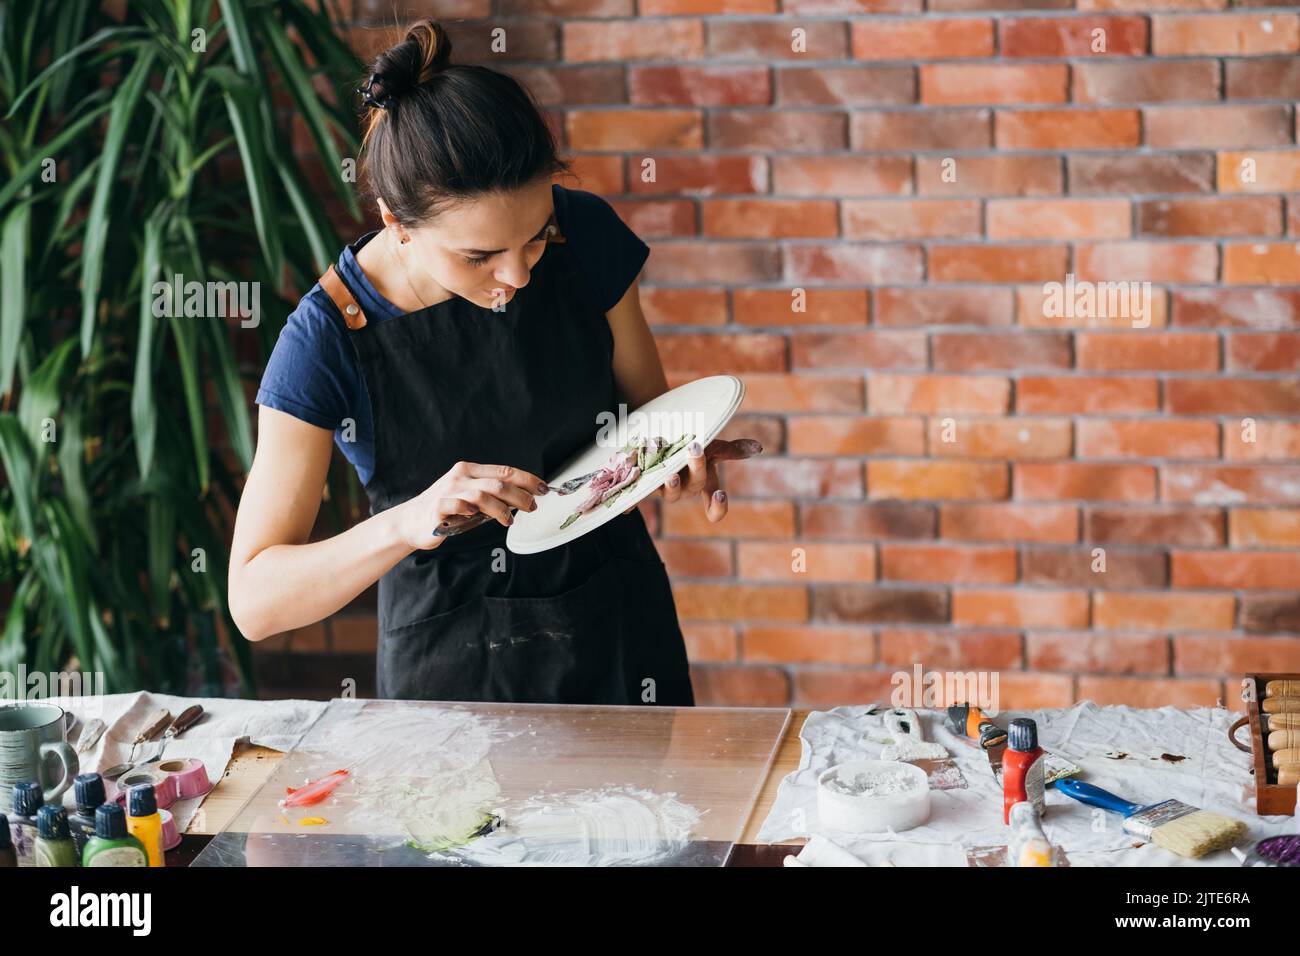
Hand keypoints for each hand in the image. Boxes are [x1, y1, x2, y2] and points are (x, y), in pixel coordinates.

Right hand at [396, 461, 548, 549]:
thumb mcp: (471, 498)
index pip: (504, 471)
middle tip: (532, 507)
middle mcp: (460, 477)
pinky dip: (472, 510)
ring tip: (509, 520)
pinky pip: (458, 505)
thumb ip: (493, 496)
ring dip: (502, 508)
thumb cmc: (446, 510)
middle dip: (521, 495)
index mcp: (470, 470)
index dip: (527, 479)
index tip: (544, 488)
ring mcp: (449, 491)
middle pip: (498, 483)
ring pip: (483, 494)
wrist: (410, 521)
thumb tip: (523, 499)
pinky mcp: (438, 508)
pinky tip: (478, 516)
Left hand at [623, 438, 762, 522]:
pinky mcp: (642, 484)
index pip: (713, 507)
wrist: (658, 436)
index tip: (720, 494)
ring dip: (670, 484)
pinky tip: (627, 505)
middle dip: (696, 469)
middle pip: (692, 487)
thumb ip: (731, 449)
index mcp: (702, 483)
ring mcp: (662, 487)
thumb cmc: (688, 443)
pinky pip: (636, 496)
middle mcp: (683, 488)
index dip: (717, 507)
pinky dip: (631, 501)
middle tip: (695, 449)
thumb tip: (757, 448)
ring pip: (667, 492)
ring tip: (669, 474)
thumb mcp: (710, 444)